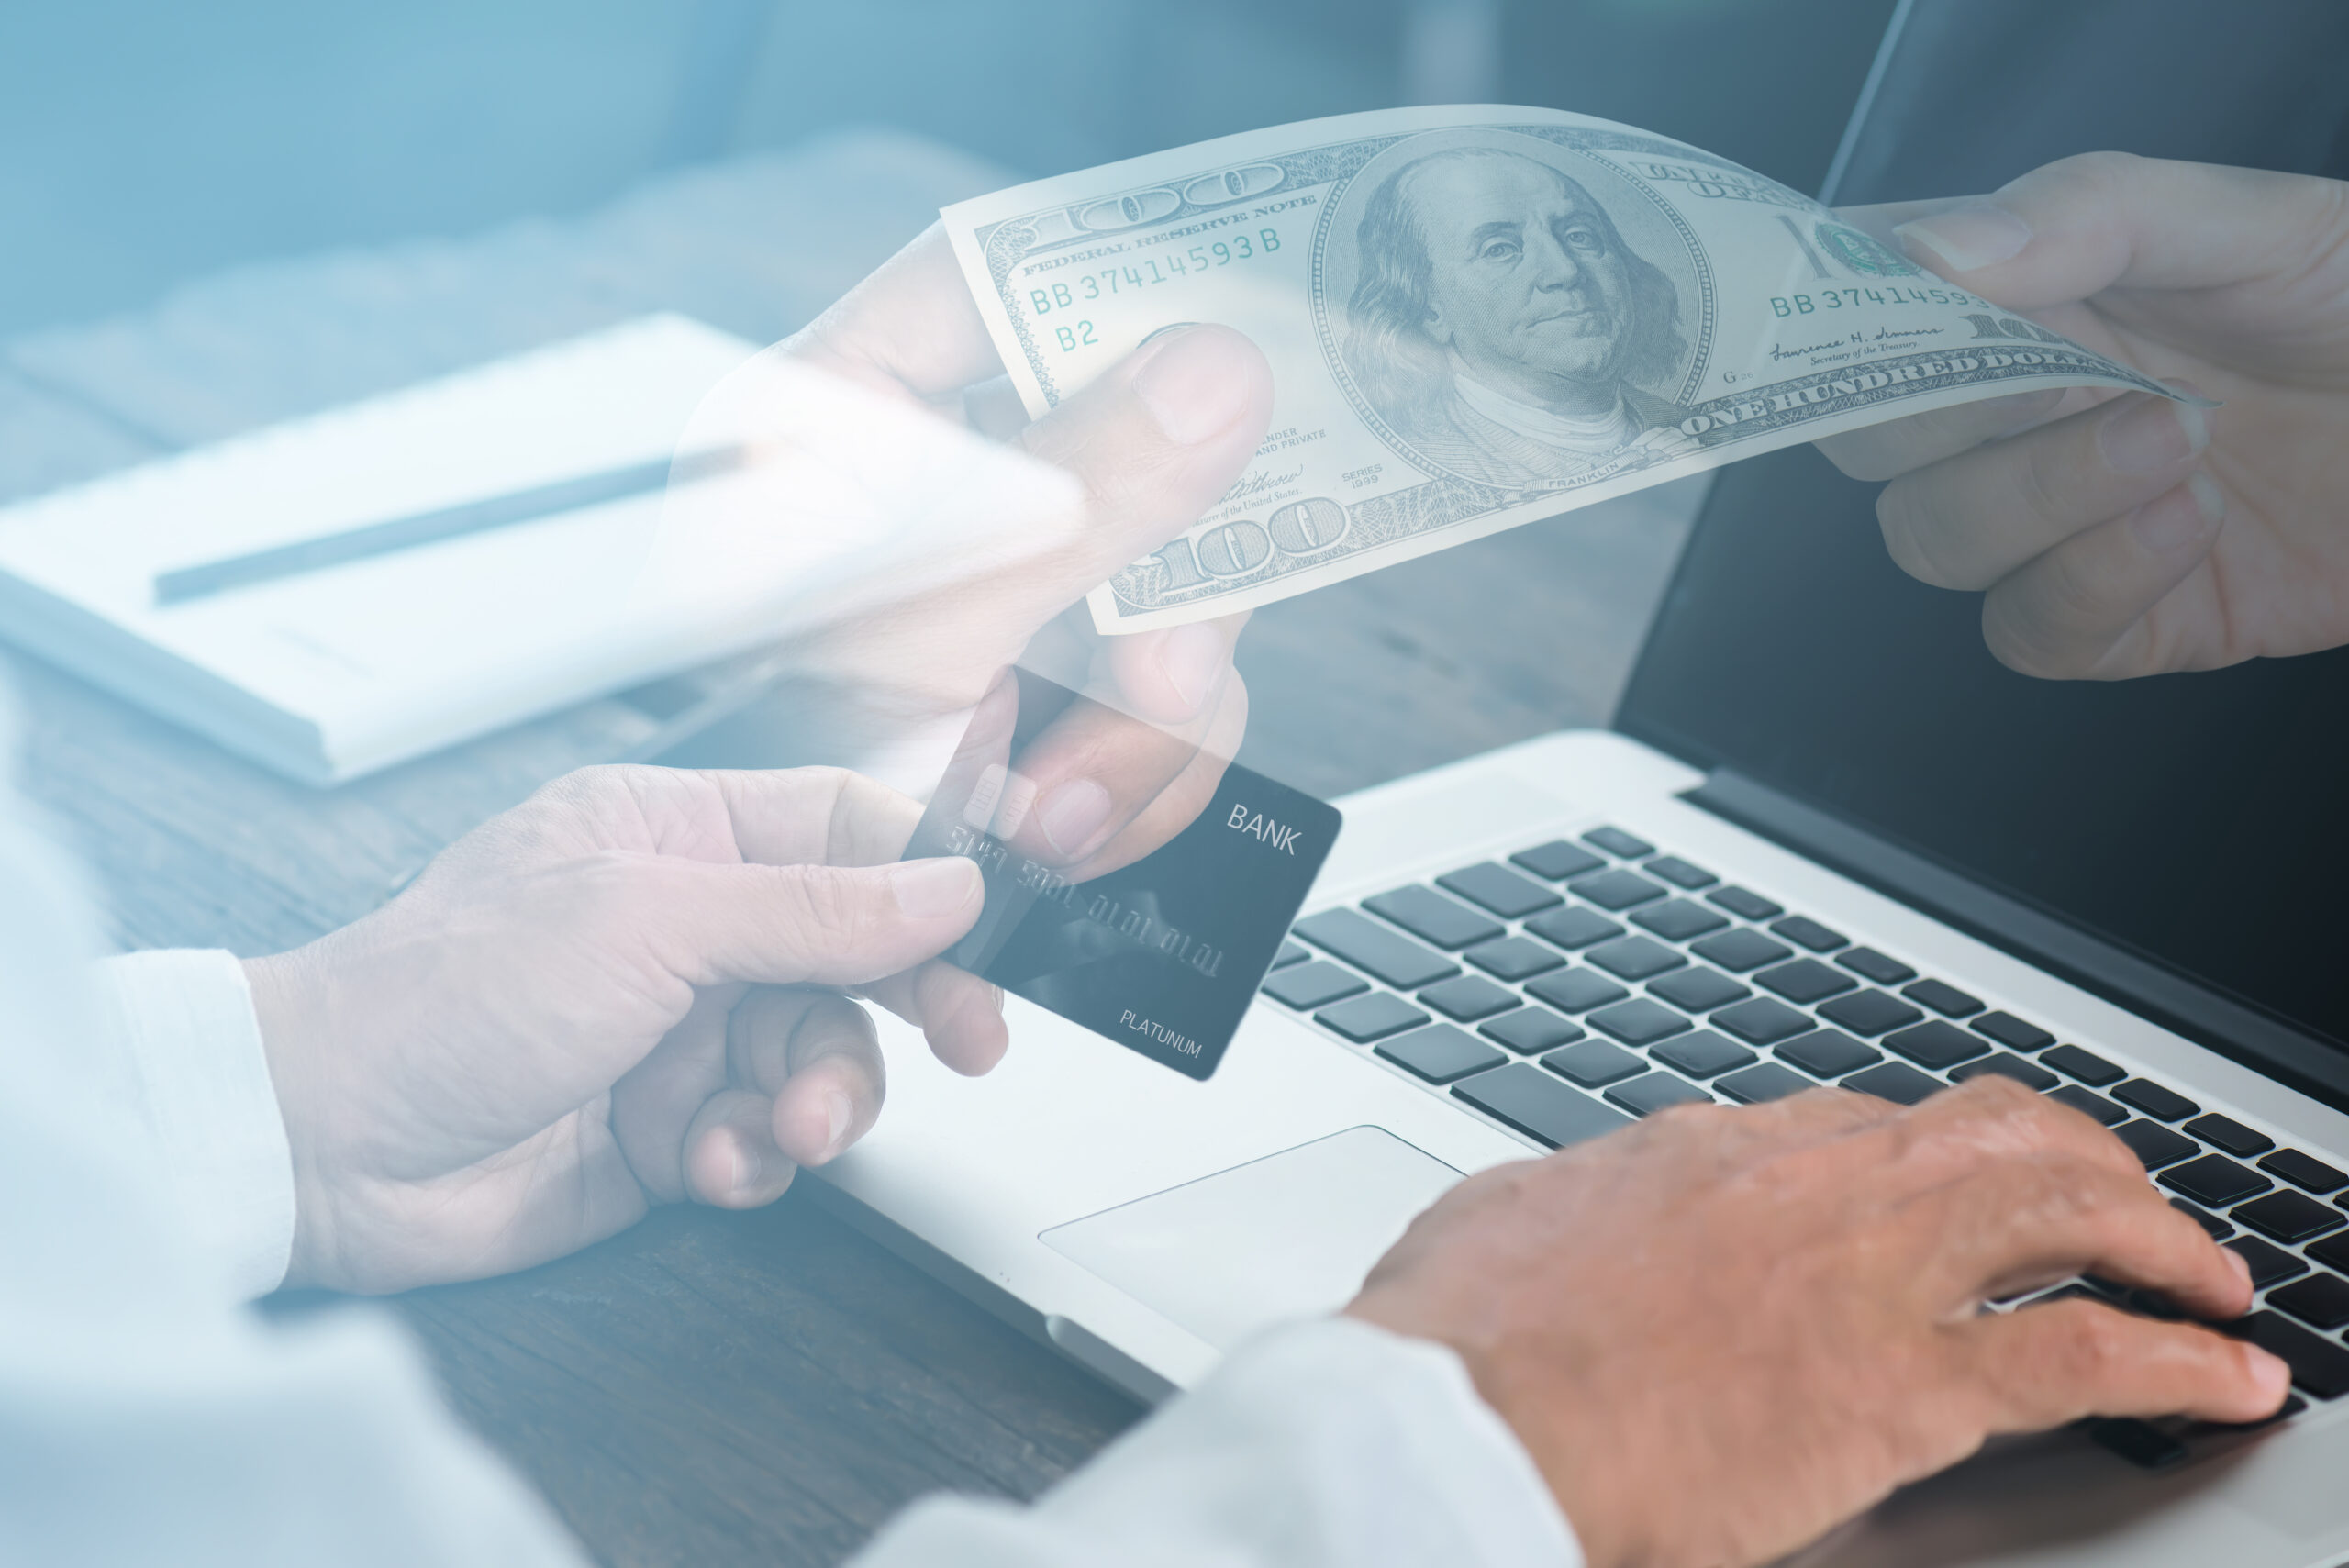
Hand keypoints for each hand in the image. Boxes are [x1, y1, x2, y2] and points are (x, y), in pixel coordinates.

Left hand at [245, 764, 995, 1294]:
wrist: (323, 1149)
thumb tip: (943, 885)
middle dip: (908, 1003)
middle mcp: (686, 926)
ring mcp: (678, 1029)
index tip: (988, 931)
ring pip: (821, 1054)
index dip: (926, 880)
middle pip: (857, 953)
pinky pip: (765, 1136)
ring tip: (781, 1128)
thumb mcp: (646, 923)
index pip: (845, 832)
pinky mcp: (666, 1126)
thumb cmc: (436, 1001)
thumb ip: (810, 907)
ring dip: (819, 1097)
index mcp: (675, 833)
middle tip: (968, 1042)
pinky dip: (752, 1156)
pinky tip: (706, 1160)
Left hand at [756, 226, 1274, 872]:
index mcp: (850, 413)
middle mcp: (943, 487)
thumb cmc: (765, 780)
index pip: (996, 279)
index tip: (1225, 347)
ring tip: (1062, 809)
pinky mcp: (1053, 685)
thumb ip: (1080, 501)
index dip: (1116, 293)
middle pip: (1133, 446)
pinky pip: (1163, 692)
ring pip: (1171, 586)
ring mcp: (1010, 587)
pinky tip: (1076, 826)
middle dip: (1159, 596)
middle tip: (1158, 679)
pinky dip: (1140, 772)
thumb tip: (1217, 374)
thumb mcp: (929, 627)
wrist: (762, 936)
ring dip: (1149, 721)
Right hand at [1347, 1078, 2288, 1567]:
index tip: (1961, 1184)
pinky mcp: (1906, 1384)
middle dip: (2077, 1157)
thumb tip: (1556, 1218)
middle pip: (1987, 1130)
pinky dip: (2183, 1359)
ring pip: (2062, 1207)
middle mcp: (1803, 1180)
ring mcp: (1863, 1270)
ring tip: (2210, 1277)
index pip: (1857, 1123)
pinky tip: (2232, 1381)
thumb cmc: (1450, 1347)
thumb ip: (1561, 1211)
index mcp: (1700, 1151)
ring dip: (2157, 1235)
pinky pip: (2088, 1352)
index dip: (1935, 1154)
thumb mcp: (1493, 1232)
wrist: (1455, 1423)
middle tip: (2124, 1207)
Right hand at [1816, 153, 2348, 677]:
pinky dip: (2098, 579)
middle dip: (1947, 414)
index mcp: (2025, 292)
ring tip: (2178, 442)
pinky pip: (2029, 630)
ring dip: (2044, 496)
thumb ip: (2094, 213)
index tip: (1876, 310)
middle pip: (1867, 437)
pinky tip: (2195, 520)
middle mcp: (2019, 408)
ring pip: (1932, 540)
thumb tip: (1935, 250)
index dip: (1829, 312)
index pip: (1861, 299)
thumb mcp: (2258, 223)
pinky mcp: (2115, 619)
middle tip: (2066, 376)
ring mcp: (2056, 520)